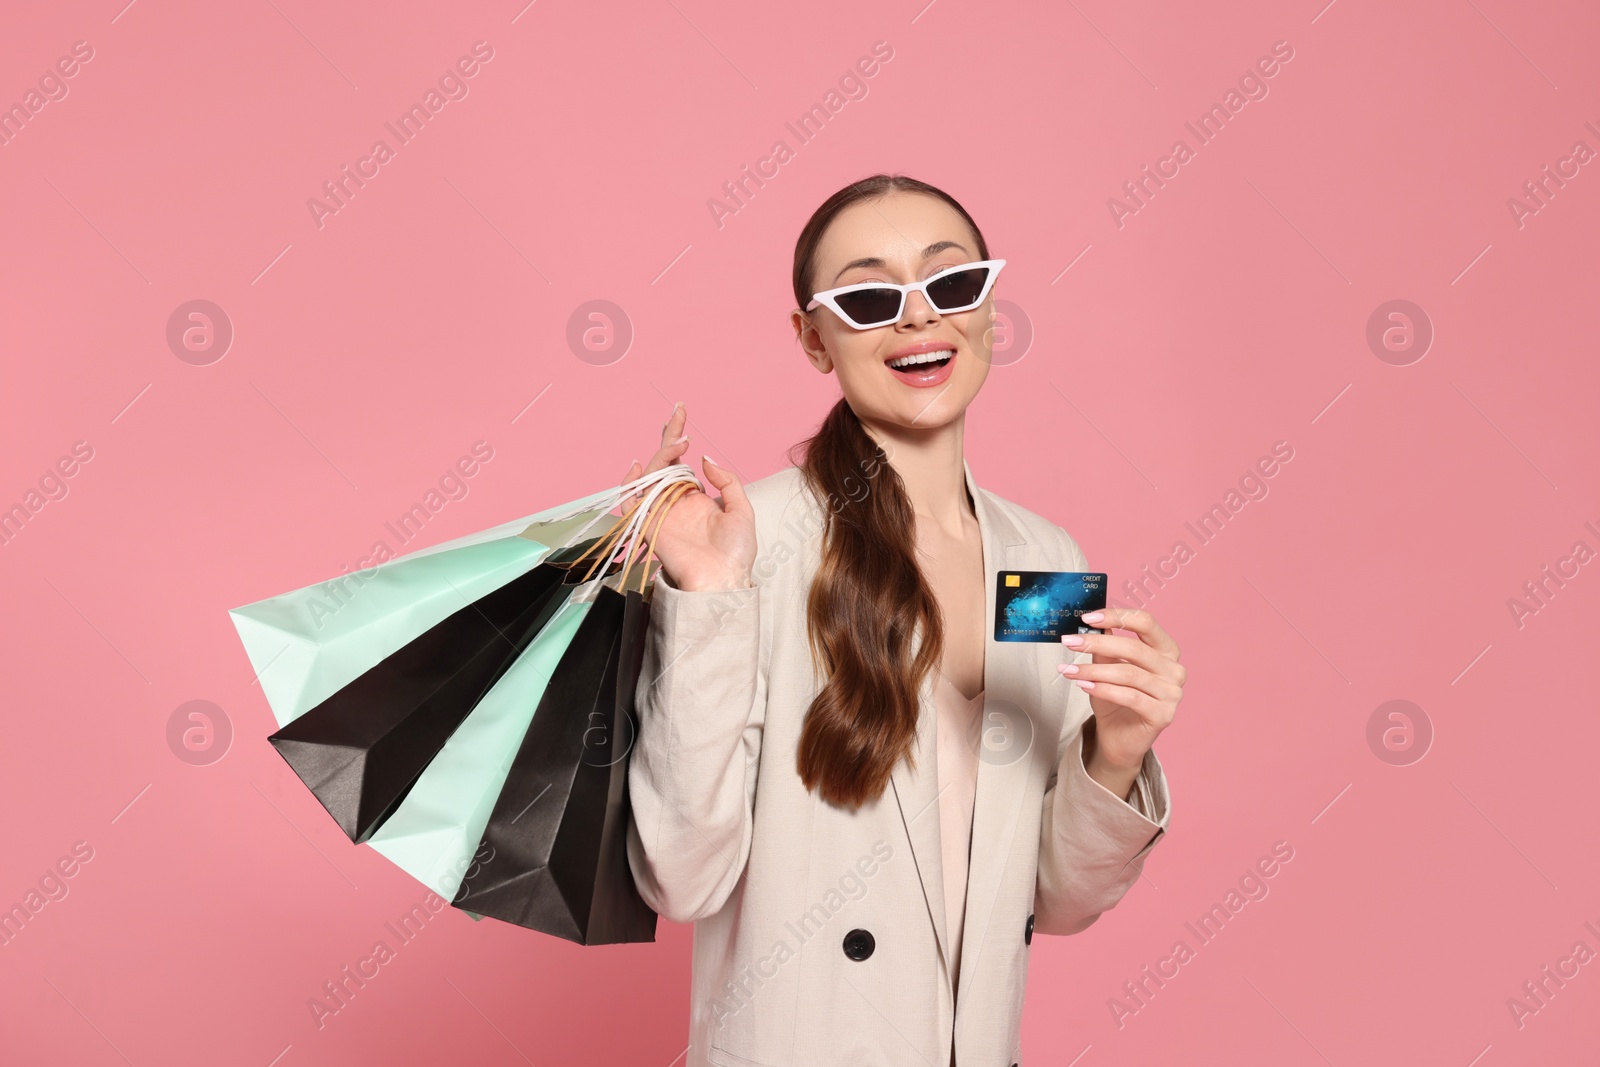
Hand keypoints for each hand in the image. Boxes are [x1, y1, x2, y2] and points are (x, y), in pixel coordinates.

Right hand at [618, 401, 756, 591]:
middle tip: (678, 414)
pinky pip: (630, 502)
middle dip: (670, 436)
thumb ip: (726, 481)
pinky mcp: (649, 526)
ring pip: (651, 476)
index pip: (681, 462)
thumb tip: (704, 458)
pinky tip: (640, 466)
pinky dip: (630, 483)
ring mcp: (661, 513)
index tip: (682, 412)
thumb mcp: (741, 509)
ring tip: (679, 444)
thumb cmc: (736, 553)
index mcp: (695, 498)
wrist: (724, 581)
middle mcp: (675, 502)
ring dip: (662, 456)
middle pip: (665, 463)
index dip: (678, 437)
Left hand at [1056, 608, 1184, 796]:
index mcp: (1166, 650)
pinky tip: (1083, 685)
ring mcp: (1172, 693)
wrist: (1119, 737)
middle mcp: (1174, 669)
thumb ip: (1105, 646)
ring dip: (1093, 670)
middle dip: (1098, 643)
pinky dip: (1103, 689)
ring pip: (1129, 674)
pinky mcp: (1163, 715)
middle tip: (1070, 642)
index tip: (1087, 618)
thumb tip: (1090, 623)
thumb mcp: (1107, 667)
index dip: (1117, 617)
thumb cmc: (1115, 698)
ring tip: (1069, 670)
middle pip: (1135, 648)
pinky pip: (1130, 696)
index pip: (1146, 622)